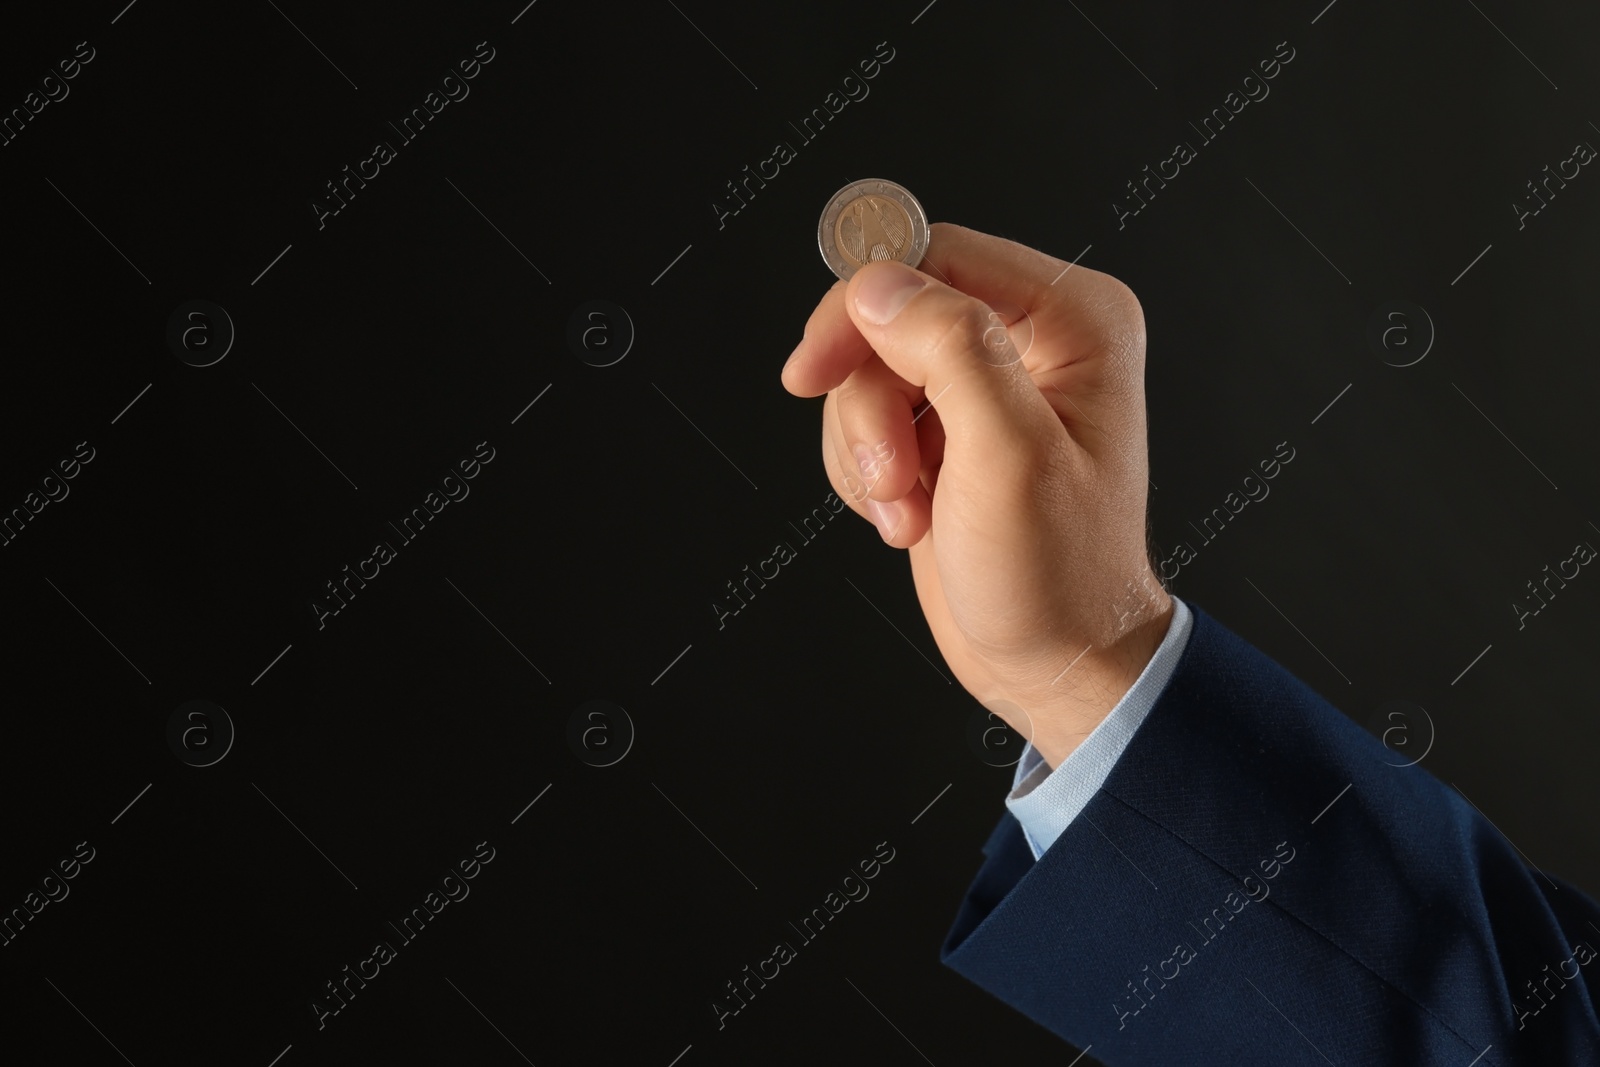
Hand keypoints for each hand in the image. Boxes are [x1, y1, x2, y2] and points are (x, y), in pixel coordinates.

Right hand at [781, 223, 1173, 767]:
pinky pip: (864, 416)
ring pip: (867, 371)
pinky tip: (908, 514)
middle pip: (890, 317)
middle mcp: (1032, 339)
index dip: (863, 306)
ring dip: (866, 450)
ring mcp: (983, 385)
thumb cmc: (1060, 577)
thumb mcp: (1009, 458)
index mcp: (1074, 319)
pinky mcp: (945, 429)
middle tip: (887, 473)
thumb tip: (879, 285)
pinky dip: (865, 472)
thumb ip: (951, 352)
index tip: (818, 367)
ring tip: (909, 509)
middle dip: (869, 405)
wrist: (1054, 660)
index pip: (938, 257)